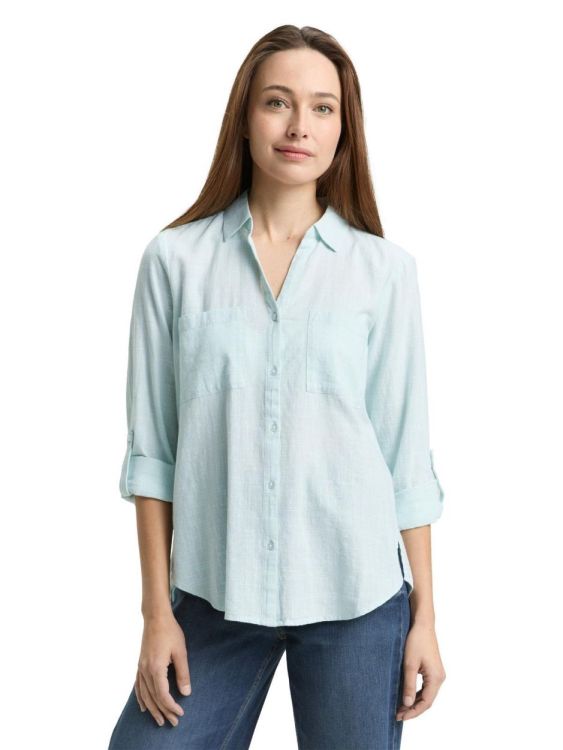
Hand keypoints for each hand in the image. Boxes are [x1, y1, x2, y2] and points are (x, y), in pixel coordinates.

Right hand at [135, 612, 191, 726]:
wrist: (155, 617)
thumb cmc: (170, 632)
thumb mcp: (181, 652)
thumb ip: (183, 673)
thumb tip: (186, 692)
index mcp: (156, 668)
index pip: (162, 695)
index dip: (171, 706)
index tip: (180, 713)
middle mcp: (145, 670)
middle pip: (153, 698)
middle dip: (163, 711)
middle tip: (173, 722)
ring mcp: (140, 668)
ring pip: (144, 694)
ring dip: (152, 709)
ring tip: (159, 720)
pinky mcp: (140, 665)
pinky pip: (138, 686)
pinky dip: (140, 698)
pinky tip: (143, 707)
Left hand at [396, 621, 445, 720]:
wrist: (422, 624)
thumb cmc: (416, 641)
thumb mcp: (409, 664)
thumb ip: (408, 685)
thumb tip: (407, 704)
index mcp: (436, 678)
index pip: (426, 703)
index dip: (413, 712)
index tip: (400, 717)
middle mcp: (439, 678)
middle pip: (427, 700)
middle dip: (412, 709)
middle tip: (397, 714)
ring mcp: (437, 674)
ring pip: (426, 694)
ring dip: (414, 702)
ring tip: (400, 708)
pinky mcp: (432, 669)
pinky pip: (425, 687)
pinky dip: (416, 693)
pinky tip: (405, 696)